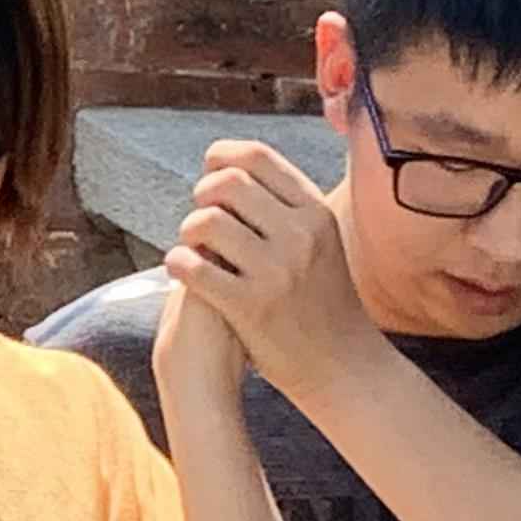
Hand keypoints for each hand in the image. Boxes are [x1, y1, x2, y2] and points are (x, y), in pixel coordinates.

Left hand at [164, 141, 379, 404]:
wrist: (344, 364)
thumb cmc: (322, 299)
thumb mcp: (321, 241)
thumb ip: (286, 206)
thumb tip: (234, 165)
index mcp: (316, 212)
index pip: (257, 157)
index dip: (221, 156)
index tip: (209, 171)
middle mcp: (300, 235)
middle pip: (227, 182)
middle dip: (202, 194)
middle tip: (202, 217)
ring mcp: (276, 270)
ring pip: (206, 221)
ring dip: (188, 230)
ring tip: (193, 246)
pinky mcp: (250, 306)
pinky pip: (192, 267)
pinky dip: (177, 262)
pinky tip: (181, 269)